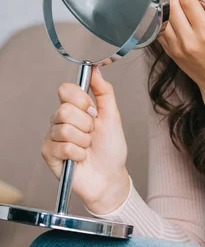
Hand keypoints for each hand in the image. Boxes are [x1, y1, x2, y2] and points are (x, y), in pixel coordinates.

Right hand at [41, 67, 129, 212]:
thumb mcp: (112, 116)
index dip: (81, 100)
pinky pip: (63, 147)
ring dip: (84, 141)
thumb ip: (104, 91)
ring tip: (87, 147)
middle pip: (64, 110)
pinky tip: (80, 157)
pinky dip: (78, 153)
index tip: (93, 112)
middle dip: (86, 124)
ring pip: (64, 130)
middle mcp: (60, 120)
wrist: (109, 176)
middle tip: (92, 134)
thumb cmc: (111, 148)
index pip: (65, 90)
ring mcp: (53, 136)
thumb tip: (96, 70)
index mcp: (74, 108)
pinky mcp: (49, 153)